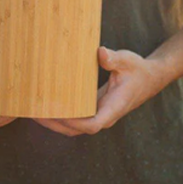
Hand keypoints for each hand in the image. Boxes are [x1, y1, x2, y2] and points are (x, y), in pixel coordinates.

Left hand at [34, 47, 167, 135]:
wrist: (149, 78)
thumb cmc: (138, 70)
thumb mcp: (128, 61)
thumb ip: (114, 59)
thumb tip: (100, 53)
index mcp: (113, 109)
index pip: (92, 125)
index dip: (73, 123)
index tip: (56, 114)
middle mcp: (104, 116)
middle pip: (76, 130)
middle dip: (54, 124)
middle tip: (33, 111)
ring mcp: (98, 115)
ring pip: (72, 128)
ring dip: (53, 122)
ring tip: (32, 110)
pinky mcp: (93, 110)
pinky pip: (74, 119)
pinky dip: (59, 116)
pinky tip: (44, 105)